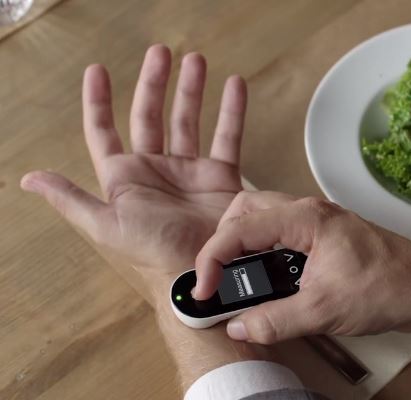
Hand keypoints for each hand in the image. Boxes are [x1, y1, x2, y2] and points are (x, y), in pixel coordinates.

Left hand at [21, 45, 247, 298]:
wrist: (201, 272)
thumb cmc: (151, 253)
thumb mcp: (105, 226)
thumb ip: (71, 199)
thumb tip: (30, 178)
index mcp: (124, 178)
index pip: (105, 131)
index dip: (98, 102)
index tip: (97, 71)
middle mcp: (156, 169)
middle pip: (150, 115)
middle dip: (154, 82)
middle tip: (160, 52)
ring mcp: (189, 171)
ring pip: (188, 119)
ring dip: (191, 89)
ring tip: (195, 60)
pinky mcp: (220, 177)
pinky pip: (227, 136)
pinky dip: (232, 111)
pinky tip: (234, 86)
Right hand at [193, 192, 410, 343]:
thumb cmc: (389, 287)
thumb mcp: (325, 311)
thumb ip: (275, 320)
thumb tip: (239, 325)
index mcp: (307, 219)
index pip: (240, 228)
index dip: (213, 259)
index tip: (205, 288)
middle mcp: (310, 211)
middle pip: (247, 209)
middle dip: (224, 240)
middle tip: (216, 274)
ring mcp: (319, 220)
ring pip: (264, 217)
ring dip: (243, 242)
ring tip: (236, 275)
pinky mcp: (326, 234)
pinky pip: (282, 230)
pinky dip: (264, 248)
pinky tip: (268, 276)